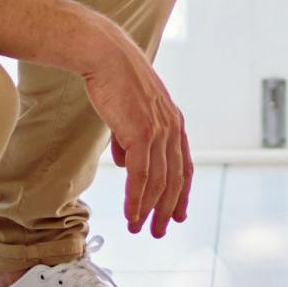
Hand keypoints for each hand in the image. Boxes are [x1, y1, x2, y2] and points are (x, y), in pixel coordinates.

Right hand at [78, 36, 192, 237]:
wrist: (103, 55)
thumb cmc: (112, 79)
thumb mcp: (129, 111)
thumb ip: (131, 138)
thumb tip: (126, 163)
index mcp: (174, 122)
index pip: (183, 166)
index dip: (182, 193)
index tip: (178, 214)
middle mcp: (172, 128)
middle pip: (175, 180)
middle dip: (167, 209)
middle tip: (159, 231)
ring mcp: (159, 131)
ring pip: (159, 182)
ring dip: (149, 210)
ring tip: (139, 227)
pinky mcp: (142, 133)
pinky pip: (141, 176)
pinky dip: (136, 199)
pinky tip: (131, 213)